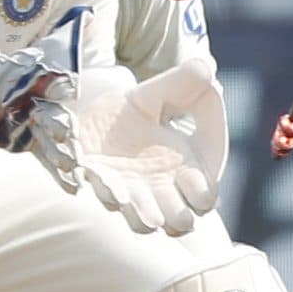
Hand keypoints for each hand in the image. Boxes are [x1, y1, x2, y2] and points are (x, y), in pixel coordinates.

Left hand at [50, 60, 225, 234]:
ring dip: (144, 215)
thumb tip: (208, 68)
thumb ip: (184, 80)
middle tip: (170, 201)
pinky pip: (109, 202)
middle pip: (180, 222)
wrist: (84, 114)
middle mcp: (159, 187)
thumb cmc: (129, 110)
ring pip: (146, 224)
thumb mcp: (156, 92)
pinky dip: (110, 194)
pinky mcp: (100, 186)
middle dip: (179, 218)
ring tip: (138, 200)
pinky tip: (106, 178)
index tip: (193, 178)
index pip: (204, 196)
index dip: (203, 195)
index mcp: (183, 167)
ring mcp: (130, 192)